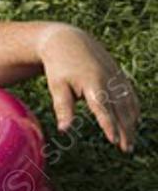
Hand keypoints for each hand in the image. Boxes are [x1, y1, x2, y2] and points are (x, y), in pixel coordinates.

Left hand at [37, 23, 139, 152]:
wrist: (69, 41)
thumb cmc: (59, 67)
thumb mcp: (57, 86)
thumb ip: (62, 108)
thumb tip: (64, 130)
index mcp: (92, 84)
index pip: (103, 109)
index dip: (110, 125)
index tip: (114, 141)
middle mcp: (108, 80)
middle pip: (120, 109)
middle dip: (125, 130)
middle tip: (127, 149)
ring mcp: (116, 77)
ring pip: (128, 103)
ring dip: (132, 123)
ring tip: (130, 143)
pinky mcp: (119, 74)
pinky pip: (130, 95)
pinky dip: (134, 109)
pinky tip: (134, 122)